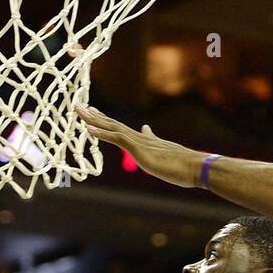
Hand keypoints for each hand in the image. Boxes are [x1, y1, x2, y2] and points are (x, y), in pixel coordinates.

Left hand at [76, 105, 203, 188]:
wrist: (195, 167)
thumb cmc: (183, 165)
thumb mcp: (163, 152)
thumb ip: (152, 140)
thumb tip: (146, 129)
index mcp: (143, 140)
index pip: (120, 127)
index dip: (104, 120)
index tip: (93, 112)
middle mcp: (138, 137)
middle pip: (112, 122)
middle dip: (94, 114)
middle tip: (78, 105)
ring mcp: (138, 142)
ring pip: (111, 126)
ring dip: (92, 119)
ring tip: (77, 110)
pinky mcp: (138, 149)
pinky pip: (116, 138)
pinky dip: (101, 132)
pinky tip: (88, 128)